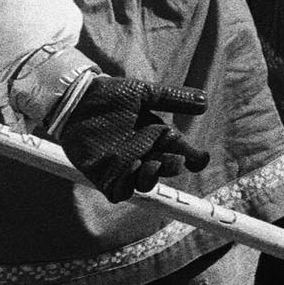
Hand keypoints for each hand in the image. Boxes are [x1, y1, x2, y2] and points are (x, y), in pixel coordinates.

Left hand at [36, 71, 210, 202]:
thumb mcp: (145, 93)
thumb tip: (205, 101)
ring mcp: (124, 166)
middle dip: (172, 166)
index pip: (182, 152)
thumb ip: (173, 98)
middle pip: (167, 169)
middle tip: (171, 157)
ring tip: (150, 164)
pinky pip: (120, 192)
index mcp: (157, 135)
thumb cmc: (111, 94)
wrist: (78, 100)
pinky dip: (128, 187)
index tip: (200, 159)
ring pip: (146, 184)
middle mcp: (144, 152)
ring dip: (152, 178)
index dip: (194, 159)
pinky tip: (130, 170)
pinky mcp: (104, 176)